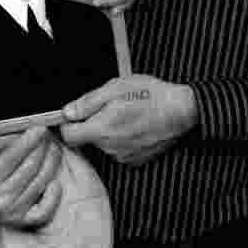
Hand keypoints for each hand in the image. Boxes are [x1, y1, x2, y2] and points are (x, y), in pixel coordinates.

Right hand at [0, 126, 62, 227]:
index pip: (12, 157)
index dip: (28, 141)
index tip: (39, 128)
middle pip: (30, 169)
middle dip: (42, 148)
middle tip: (47, 133)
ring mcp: (11, 212)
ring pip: (39, 184)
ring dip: (51, 163)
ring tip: (52, 147)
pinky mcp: (20, 220)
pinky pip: (44, 211)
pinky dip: (53, 196)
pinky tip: (55, 180)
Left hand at [60, 75, 195, 164]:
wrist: (181, 111)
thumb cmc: (150, 96)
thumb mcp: (114, 88)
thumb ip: (87, 102)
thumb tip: (67, 112)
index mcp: (101, 130)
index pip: (68, 136)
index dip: (67, 124)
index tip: (73, 114)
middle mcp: (110, 148)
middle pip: (86, 138)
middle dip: (91, 123)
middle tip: (108, 106)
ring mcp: (124, 156)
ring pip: (103, 143)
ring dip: (107, 130)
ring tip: (125, 113)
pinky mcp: (136, 159)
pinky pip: (118, 149)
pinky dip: (121, 137)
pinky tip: (134, 124)